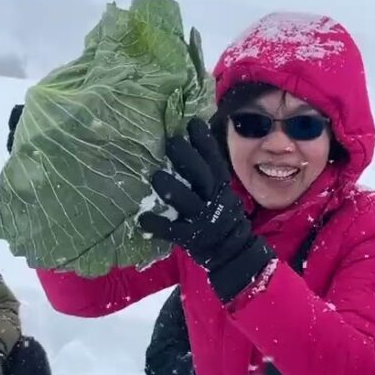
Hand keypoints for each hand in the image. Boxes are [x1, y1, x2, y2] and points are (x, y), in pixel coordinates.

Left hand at [138, 118, 273, 301]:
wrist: (232, 251)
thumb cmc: (221, 215)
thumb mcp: (222, 192)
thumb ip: (209, 173)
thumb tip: (192, 142)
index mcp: (222, 187)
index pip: (214, 160)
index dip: (205, 142)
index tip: (193, 123)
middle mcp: (214, 200)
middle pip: (202, 176)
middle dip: (187, 158)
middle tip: (171, 142)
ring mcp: (202, 219)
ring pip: (188, 201)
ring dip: (172, 188)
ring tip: (156, 176)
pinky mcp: (191, 238)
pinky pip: (173, 231)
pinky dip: (157, 225)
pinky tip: (142, 219)